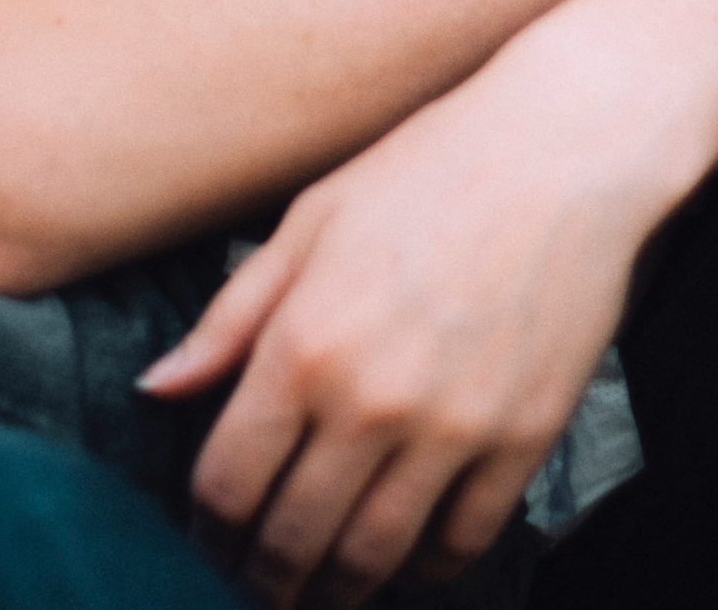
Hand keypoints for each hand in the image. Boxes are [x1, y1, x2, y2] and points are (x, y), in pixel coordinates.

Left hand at [138, 45, 656, 608]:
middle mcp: (372, 400)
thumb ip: (229, 318)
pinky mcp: (522, 441)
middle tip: (250, 584)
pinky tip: (402, 559)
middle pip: (293, 538)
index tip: (202, 537)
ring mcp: (453, 429)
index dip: (203, 527)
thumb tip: (157, 390)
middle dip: (260, 577)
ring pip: (373, 557)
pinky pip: (462, 541)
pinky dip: (424, 568)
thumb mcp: (308, 221)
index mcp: (304, 342)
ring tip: (315, 591)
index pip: (228, 481)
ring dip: (334, 590)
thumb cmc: (424, 170)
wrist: (560, 151)